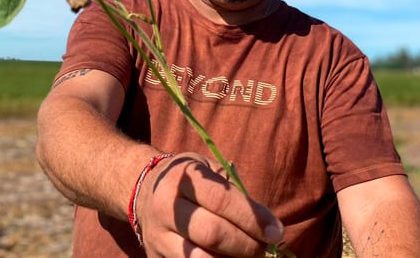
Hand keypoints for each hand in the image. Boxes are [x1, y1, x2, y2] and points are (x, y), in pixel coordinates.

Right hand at [135, 152, 283, 256]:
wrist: (143, 192)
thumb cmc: (188, 181)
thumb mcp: (208, 170)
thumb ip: (234, 193)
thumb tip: (267, 226)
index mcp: (183, 179)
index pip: (221, 199)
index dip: (252, 217)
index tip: (276, 231)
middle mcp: (166, 208)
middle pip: (212, 233)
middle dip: (246, 245)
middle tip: (266, 248)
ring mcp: (158, 237)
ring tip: (251, 257)